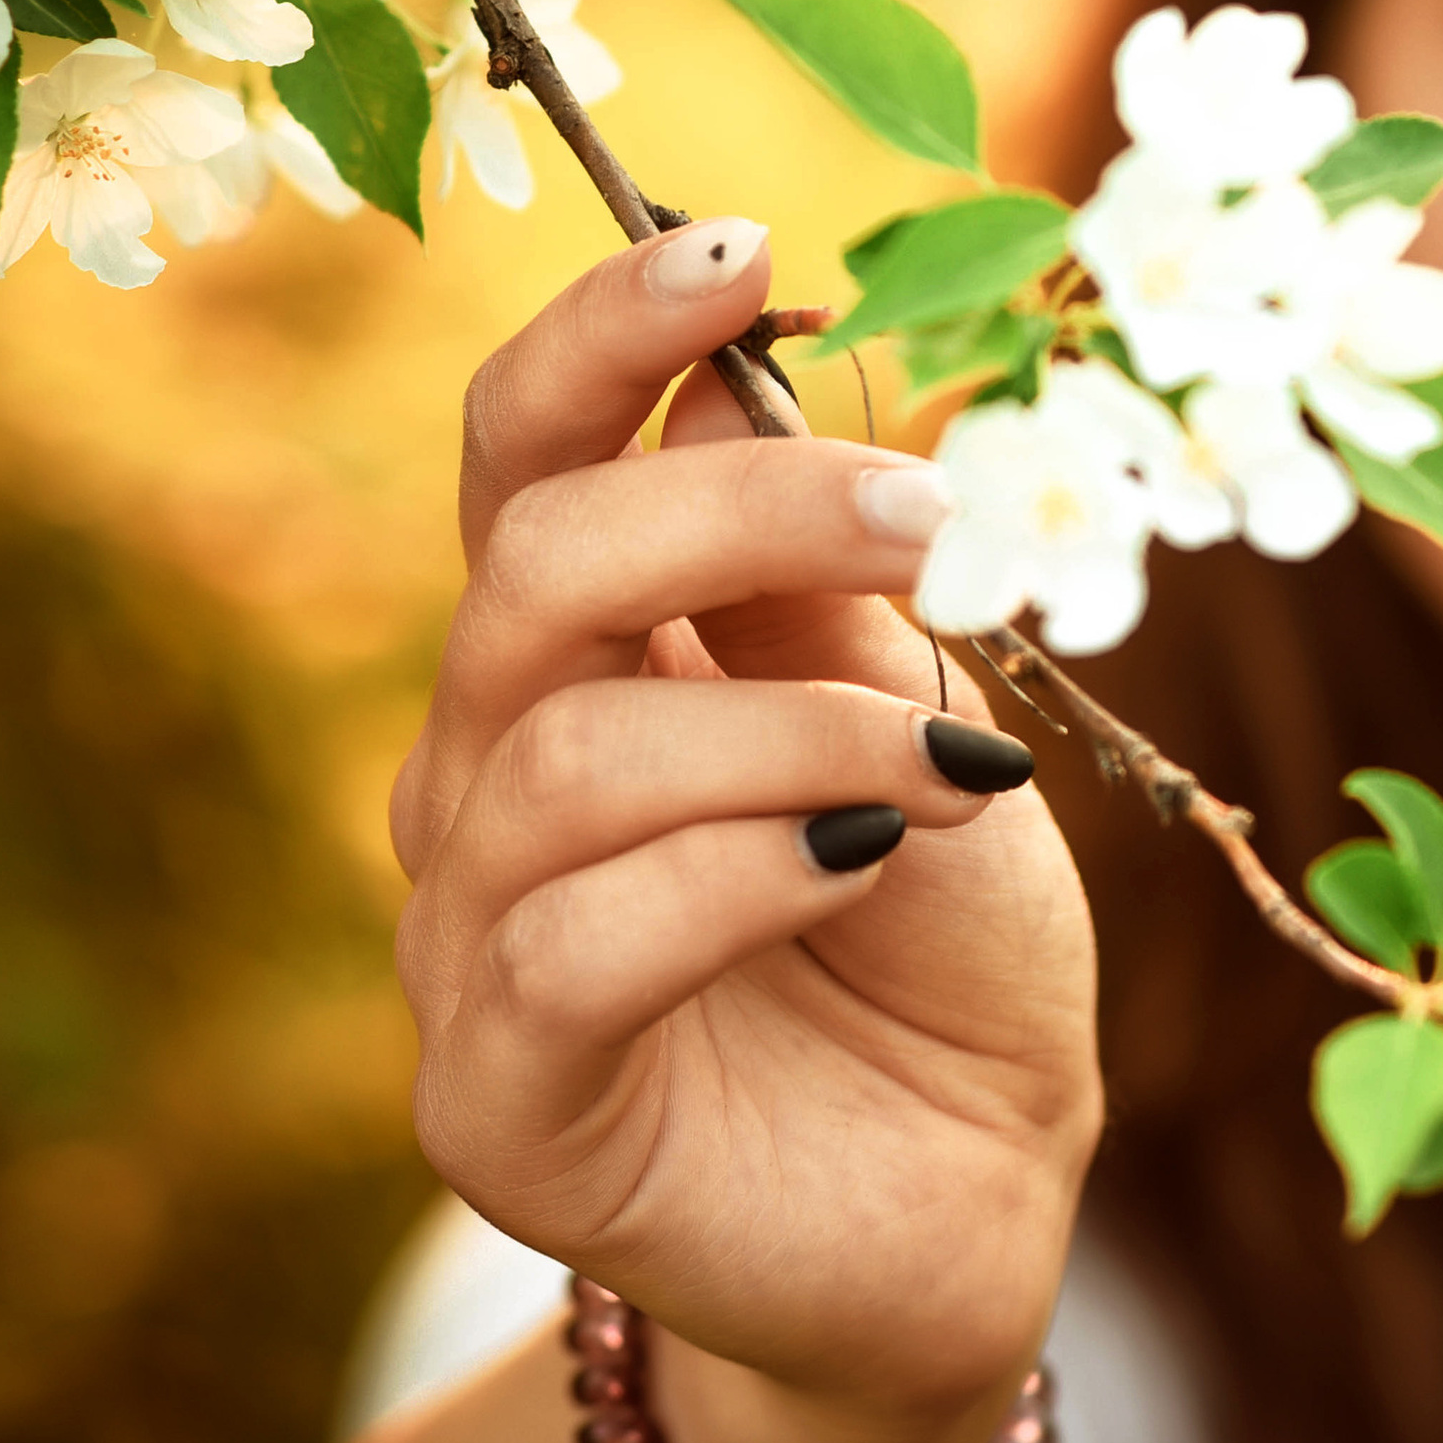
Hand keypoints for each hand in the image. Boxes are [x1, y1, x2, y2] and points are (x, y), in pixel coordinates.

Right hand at [391, 218, 1101, 1439]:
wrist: (972, 1188)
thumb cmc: (943, 932)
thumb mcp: (908, 721)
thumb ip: (816, 589)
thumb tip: (749, 386)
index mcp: (586, 652)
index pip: (529, 454)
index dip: (609, 337)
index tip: (748, 254)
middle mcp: (490, 773)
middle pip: (532, 568)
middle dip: (735, 508)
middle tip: (927, 518)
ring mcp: (470, 940)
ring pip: (567, 760)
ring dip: (792, 732)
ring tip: (951, 771)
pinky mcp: (496, 1100)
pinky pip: (571, 947)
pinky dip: (738, 876)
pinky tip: (860, 868)